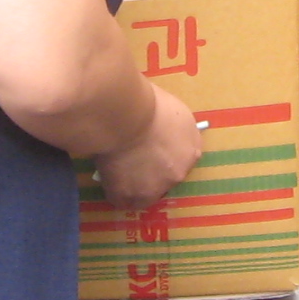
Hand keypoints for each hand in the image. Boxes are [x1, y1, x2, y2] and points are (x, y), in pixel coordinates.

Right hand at [94, 86, 201, 208]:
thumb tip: (161, 131)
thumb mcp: (171, 110)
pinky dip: (113, 189)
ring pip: (144, 195)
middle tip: (131, 160)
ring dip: (132, 186)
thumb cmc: (146, 101)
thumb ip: (171, 127)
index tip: (150, 153)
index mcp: (192, 149)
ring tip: (116, 171)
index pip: (182, 161)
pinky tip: (106, 175)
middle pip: (165, 180)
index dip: (164, 158)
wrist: (127, 114)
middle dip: (150, 174)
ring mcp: (156, 187)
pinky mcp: (132, 196)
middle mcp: (180, 172)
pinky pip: (121, 199)